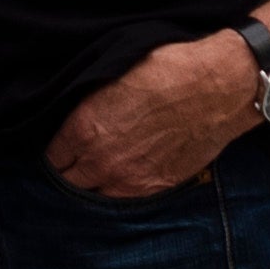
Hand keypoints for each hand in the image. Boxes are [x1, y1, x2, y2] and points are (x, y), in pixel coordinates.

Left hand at [45, 30, 260, 197]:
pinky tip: (124, 174)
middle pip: (68, 182)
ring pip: (95, 196)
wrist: (217, 89)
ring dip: (93, 184)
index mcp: (85, 129)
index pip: (51, 156)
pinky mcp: (155, 188)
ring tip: (99, 170)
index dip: (56, 150)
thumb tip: (74, 115)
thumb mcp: (113, 75)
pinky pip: (124, 199)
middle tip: (75, 160)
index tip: (62, 145)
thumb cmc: (167, 69)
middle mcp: (102, 161)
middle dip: (68, 171)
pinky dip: (119, 189)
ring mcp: (129, 180)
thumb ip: (88, 105)